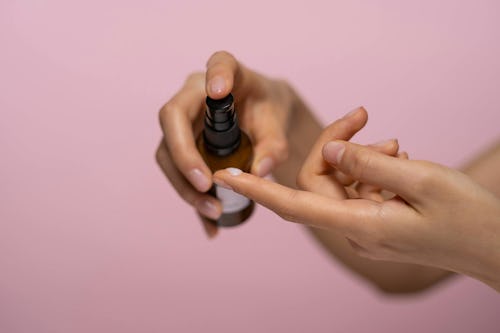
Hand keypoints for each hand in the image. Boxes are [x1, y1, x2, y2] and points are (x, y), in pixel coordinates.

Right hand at [156, 51, 293, 236]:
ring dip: (184, 186)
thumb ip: (274, 146)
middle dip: (185, 157)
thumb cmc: (270, 112)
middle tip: (206, 186)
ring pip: (166, 152)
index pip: (219, 64)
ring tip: (214, 211)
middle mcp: (196, 93)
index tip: (218, 90)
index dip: (215, 75)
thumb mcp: (279, 126)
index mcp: (228, 73)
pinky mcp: (181, 144)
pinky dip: (191, 199)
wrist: (263, 118)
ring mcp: (184, 119)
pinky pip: (177, 172)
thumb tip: (258, 172)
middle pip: (172, 119)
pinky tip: (210, 225)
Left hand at [213, 110, 499, 291]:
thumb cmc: (466, 217)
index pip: (293, 204)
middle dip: (338, 143)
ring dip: (363, 156)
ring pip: (342, 181)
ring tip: (399, 146)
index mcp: (359, 224)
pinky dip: (372, 169)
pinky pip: (359, 188)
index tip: (225, 175)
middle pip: (321, 179)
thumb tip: (331, 150)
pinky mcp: (376, 221)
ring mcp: (365, 226)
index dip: (256, 189)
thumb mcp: (422, 180)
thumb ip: (370, 163)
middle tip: (366, 117)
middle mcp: (354, 228)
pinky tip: (399, 157)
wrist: (494, 246)